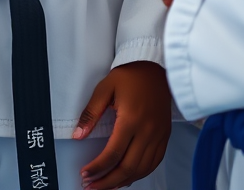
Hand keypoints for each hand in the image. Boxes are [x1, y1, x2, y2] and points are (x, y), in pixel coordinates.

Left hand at [73, 60, 170, 189]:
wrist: (155, 66)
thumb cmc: (131, 74)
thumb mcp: (105, 88)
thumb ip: (91, 113)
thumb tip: (78, 134)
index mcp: (131, 119)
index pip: (113, 154)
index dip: (97, 168)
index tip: (85, 174)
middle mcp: (147, 131)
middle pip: (128, 168)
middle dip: (107, 182)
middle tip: (92, 186)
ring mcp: (158, 135)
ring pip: (141, 170)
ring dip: (123, 181)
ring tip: (107, 185)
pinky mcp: (164, 136)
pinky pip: (154, 163)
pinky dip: (140, 174)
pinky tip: (128, 176)